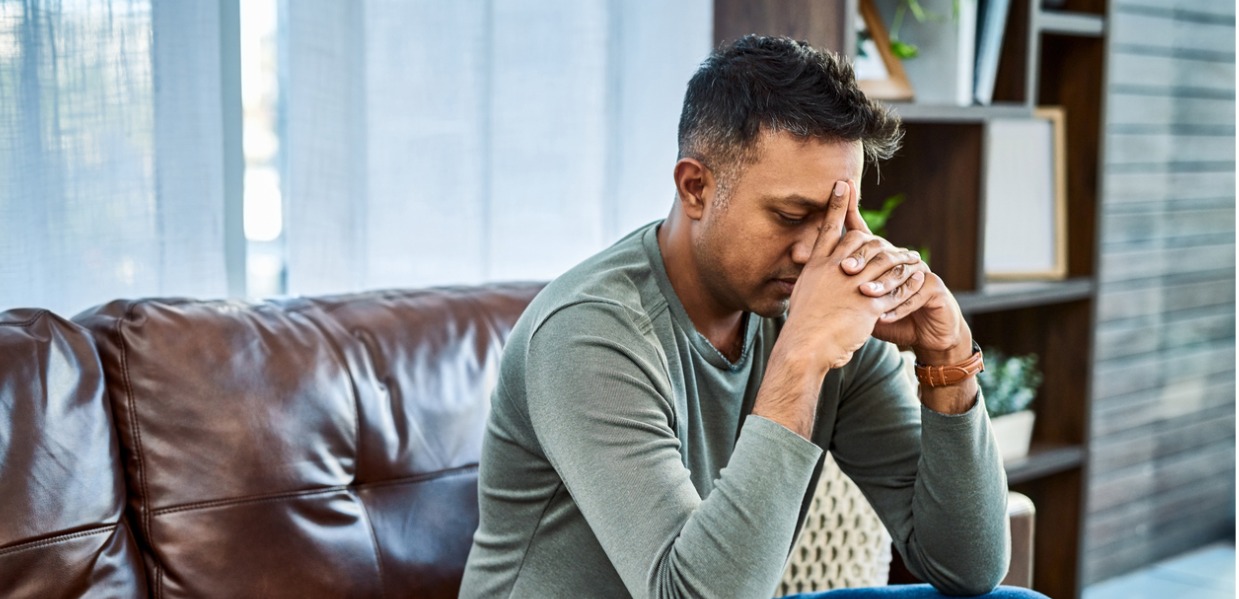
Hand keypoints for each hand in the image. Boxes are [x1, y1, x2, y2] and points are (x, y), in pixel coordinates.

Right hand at [779, 180, 927, 371]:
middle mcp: (835, 268)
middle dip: (878, 237)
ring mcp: (852, 284)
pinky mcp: (868, 303)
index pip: (829, 228)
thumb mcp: (801, 293)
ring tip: (913, 257)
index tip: (844, 184)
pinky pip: (893, 288)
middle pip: (861, 241)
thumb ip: (812, 279)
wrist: (805, 347)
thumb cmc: (801, 326)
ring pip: (883, 262)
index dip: (837, 205)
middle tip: (894, 241)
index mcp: (817, 265)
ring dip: (901, 257)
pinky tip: (918, 277)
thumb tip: (811, 272)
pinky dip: (907, 281)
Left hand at [838, 183, 971, 364]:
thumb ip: (837, 282)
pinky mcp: (935, 287)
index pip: (861, 232)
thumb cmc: (885, 317)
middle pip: (880, 250)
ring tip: (864, 293)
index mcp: (879, 258)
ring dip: (880, 284)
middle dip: (862, 258)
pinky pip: (917, 293)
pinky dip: (899, 305)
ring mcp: (919, 270)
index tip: (839, 192)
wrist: (923, 336)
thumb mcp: (857, 301)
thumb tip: (804, 263)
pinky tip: (884, 315)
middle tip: (845, 269)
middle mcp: (900, 258)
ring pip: (898, 271)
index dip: (849, 211)